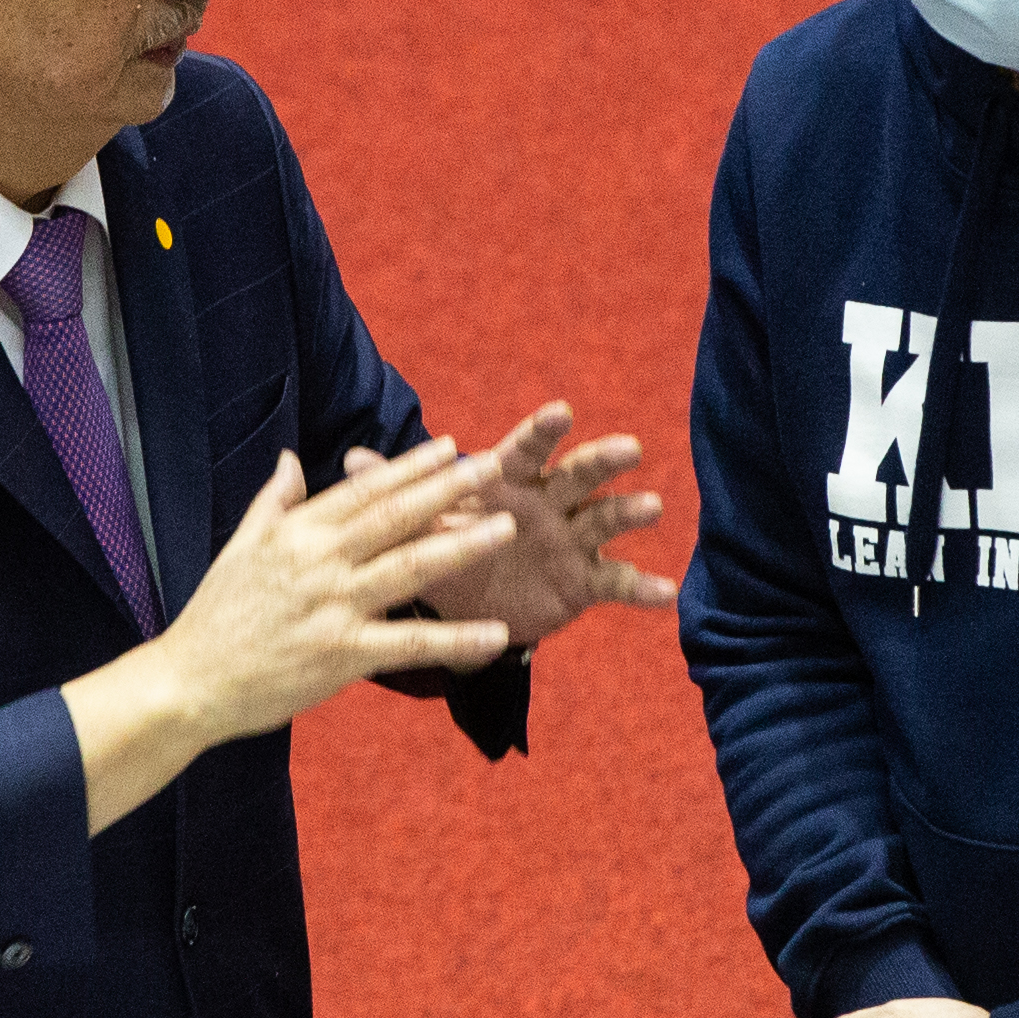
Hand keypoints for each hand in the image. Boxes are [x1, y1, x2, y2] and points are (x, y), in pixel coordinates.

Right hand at [154, 439, 522, 748]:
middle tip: (495, 465)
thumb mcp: (240, 546)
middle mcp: (320, 561)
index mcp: (297, 532)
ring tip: (506, 528)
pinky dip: (457, 640)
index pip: (365, 489)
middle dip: (450, 488)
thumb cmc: (215, 615)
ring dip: (463, 545)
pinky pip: (411, 644)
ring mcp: (334, 606)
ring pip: (410, 567)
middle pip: (396, 516)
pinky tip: (497, 635)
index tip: (450, 446)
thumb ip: (274, 502)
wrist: (189, 681)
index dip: (411, 467)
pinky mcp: (343, 655)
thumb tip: (290, 459)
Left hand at [406, 402, 674, 650]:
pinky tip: (667, 591)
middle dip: (602, 461)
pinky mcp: (585, 582)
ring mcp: (571, 541)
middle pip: (578, 476)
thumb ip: (398, 495)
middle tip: (628, 447)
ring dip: (629, 512)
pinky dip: (643, 586)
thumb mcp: (423, 528)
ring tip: (651, 507)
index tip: (562, 411)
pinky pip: (617, 581)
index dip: (542, 432)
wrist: (470, 606)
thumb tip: (351, 459)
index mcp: (508, 484)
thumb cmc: (449, 549)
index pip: (525, 452)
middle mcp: (548, 504)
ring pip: (605, 520)